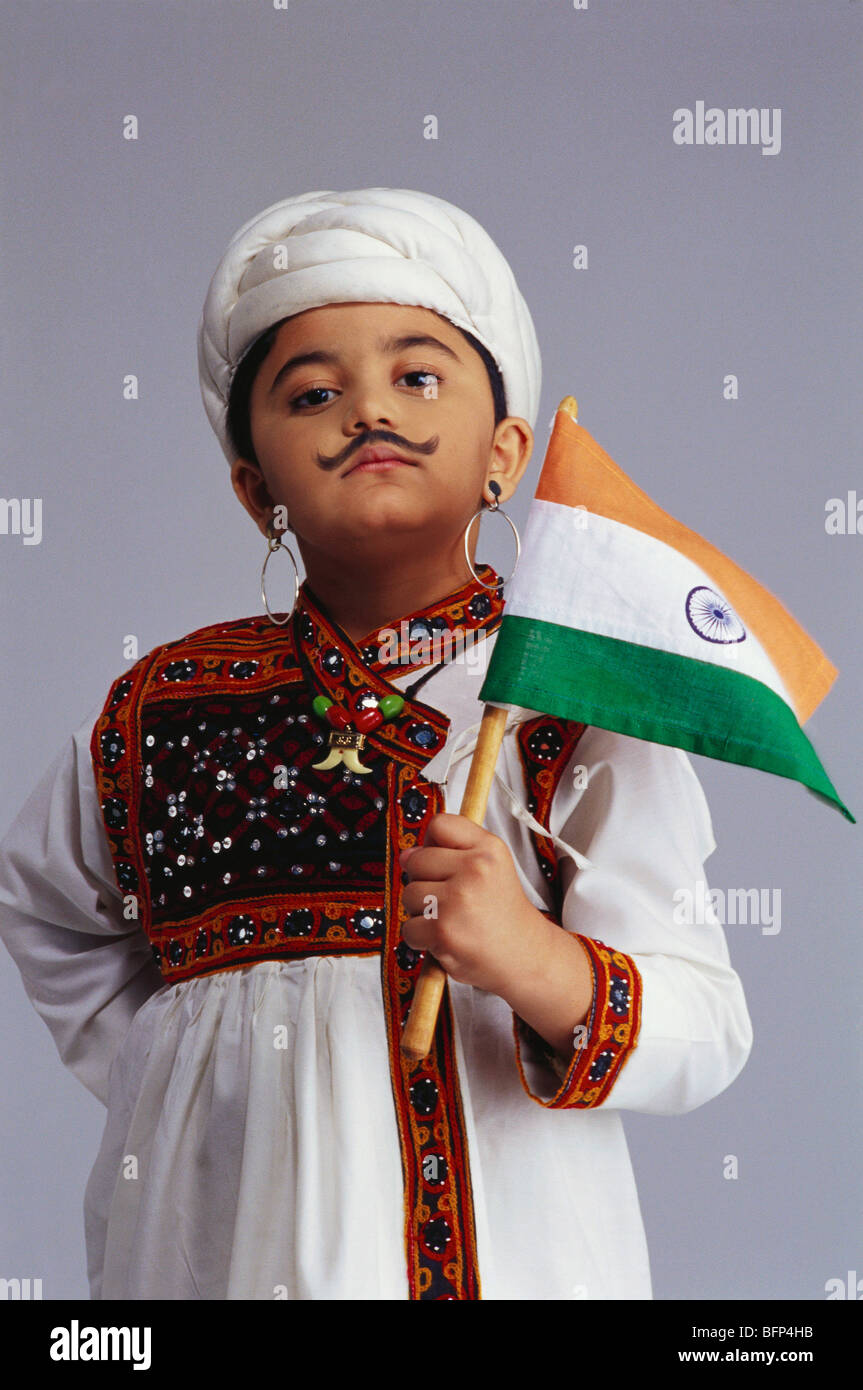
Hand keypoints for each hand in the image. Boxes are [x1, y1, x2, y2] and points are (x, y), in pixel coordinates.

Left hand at [399, 812, 594, 1057]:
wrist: (525, 956)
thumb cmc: (502, 913)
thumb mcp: (492, 867)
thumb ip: (452, 851)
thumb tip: (406, 855)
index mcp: (489, 848)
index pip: (439, 824)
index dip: (434, 844)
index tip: (446, 864)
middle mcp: (475, 868)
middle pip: (416, 860)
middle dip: (425, 881)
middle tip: (454, 900)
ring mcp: (458, 899)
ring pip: (409, 894)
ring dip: (422, 911)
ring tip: (452, 920)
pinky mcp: (442, 930)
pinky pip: (409, 927)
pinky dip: (421, 938)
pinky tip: (447, 939)